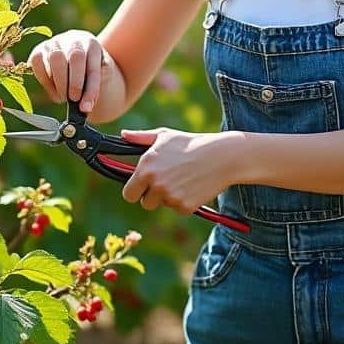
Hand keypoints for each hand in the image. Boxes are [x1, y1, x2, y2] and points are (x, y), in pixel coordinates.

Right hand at [27, 29, 108, 112]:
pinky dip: (43, 79)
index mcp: (92, 44)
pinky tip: (52, 89)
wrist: (76, 59)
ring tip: (63, 97)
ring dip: (59, 83)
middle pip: (75, 57)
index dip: (90, 89)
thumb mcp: (100, 76)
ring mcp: (55, 42)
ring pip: (55, 59)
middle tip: (74, 100)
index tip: (86, 107)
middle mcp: (73, 39)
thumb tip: (85, 105)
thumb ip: (95, 88)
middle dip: (75, 83)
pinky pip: (37, 61)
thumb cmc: (89, 71)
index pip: (93, 66)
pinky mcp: (39, 49)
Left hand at [119, 128, 238, 214]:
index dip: (136, 191)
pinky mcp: (184, 207)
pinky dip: (184, 201)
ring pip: (162, 205)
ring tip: (182, 179)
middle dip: (152, 196)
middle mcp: (155, 184)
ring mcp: (170, 196)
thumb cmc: (190, 143)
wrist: (221, 156)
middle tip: (166, 182)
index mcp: (146, 168)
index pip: (128, 194)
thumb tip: (123, 134)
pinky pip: (178, 209)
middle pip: (145, 203)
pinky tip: (193, 185)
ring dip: (168, 197)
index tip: (143, 187)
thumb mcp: (164, 136)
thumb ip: (140, 138)